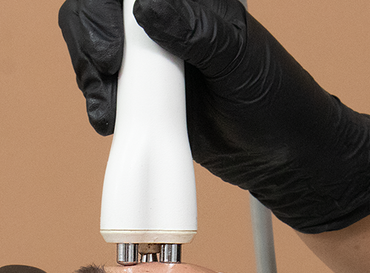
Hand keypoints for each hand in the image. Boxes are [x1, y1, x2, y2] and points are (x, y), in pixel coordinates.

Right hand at [58, 0, 369, 231]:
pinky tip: (111, 120)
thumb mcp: (239, 63)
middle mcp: (167, 19)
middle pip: (102, 10)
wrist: (279, 159)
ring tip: (110, 112)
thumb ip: (196, 33)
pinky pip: (105, 85)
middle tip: (106, 75)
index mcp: (193, 1)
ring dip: (91, 77)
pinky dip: (100, 101)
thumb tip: (147, 9)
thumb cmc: (275, 101)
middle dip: (91, 40)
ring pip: (95, 46)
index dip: (108, 8)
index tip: (114, 50)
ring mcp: (151, 57)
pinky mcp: (141, 93)